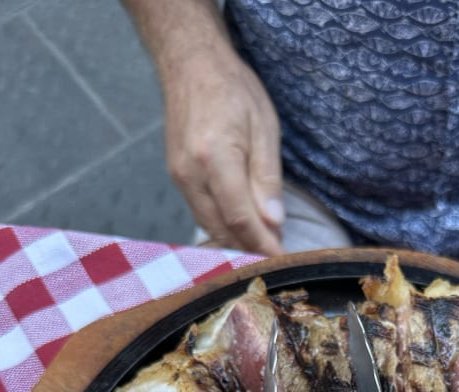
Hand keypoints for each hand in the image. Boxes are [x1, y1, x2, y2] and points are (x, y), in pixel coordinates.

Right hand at [163, 43, 284, 255]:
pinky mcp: (176, 177)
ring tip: (263, 245)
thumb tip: (273, 223)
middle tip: (277, 257)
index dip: (262, 245)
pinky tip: (242, 227)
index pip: (240, 219)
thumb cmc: (232, 89)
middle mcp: (190, 173)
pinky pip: (201, 212)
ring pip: (209, 226)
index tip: (282, 259)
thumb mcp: (264, 128)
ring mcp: (179, 177)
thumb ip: (267, 179)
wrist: (191, 64)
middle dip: (250, 249)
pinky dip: (222, 225)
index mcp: (215, 158)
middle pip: (222, 230)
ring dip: (236, 241)